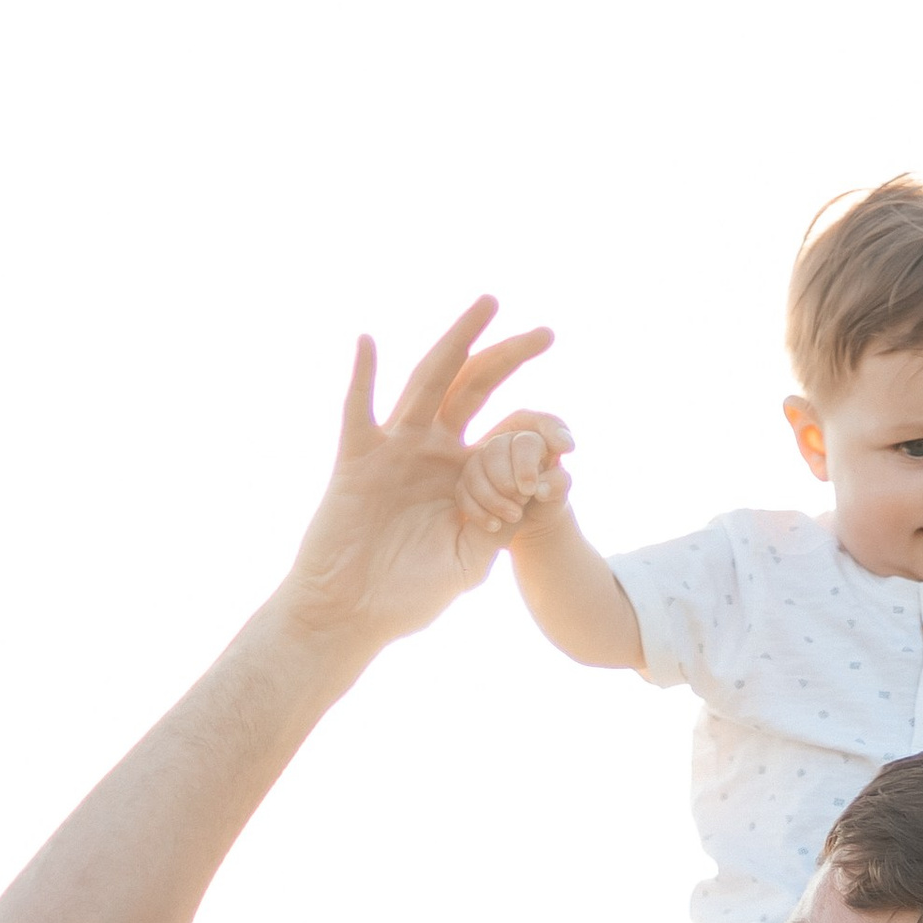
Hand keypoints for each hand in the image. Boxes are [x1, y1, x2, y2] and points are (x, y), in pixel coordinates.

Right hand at [283, 299, 556, 645]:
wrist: (351, 617)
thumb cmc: (408, 597)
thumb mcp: (471, 561)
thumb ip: (505, 525)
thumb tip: (544, 485)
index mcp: (462, 475)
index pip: (506, 433)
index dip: (538, 430)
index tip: (571, 440)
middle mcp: (430, 452)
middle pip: (472, 388)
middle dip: (509, 356)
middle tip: (548, 332)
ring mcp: (393, 450)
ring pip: (428, 382)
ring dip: (457, 341)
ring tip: (488, 305)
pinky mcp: (356, 461)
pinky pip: (357, 412)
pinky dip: (361, 376)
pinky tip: (369, 341)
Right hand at [457, 411, 574, 541]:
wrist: (531, 515)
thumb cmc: (548, 496)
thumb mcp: (559, 491)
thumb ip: (558, 483)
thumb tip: (540, 488)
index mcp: (530, 438)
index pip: (524, 440)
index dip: (525, 464)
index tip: (531, 489)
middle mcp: (503, 442)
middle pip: (495, 449)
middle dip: (507, 479)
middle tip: (523, 500)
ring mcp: (480, 459)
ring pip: (474, 469)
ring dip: (493, 497)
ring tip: (514, 516)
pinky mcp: (465, 480)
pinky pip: (462, 490)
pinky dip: (478, 510)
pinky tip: (495, 525)